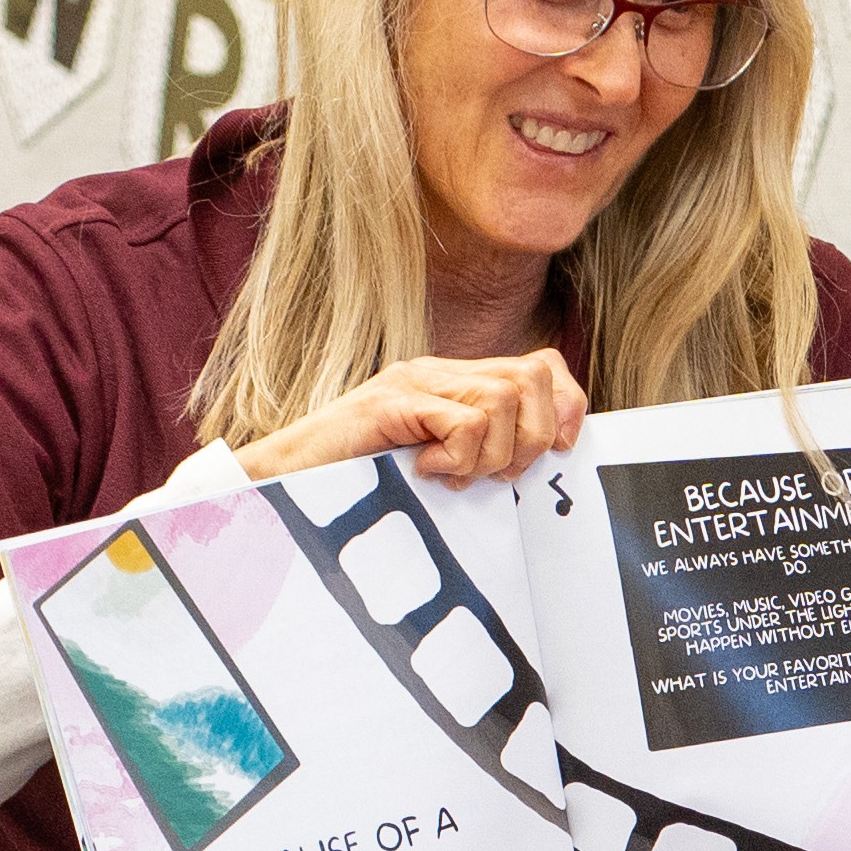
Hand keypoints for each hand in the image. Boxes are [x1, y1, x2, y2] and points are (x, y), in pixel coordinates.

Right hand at [243, 350, 584, 487]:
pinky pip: (462, 422)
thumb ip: (482, 453)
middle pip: (534, 378)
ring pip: (503, 400)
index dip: (566, 406)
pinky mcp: (391, 404)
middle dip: (530, 438)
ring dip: (489, 455)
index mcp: (455, 382)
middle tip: (494, 475)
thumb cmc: (359, 482)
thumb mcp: (439, 467)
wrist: (285, 480)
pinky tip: (426, 471)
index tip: (558, 451)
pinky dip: (457, 458)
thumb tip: (543, 460)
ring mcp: (414, 383)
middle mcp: (438, 372)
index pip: (541, 367)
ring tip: (452, 475)